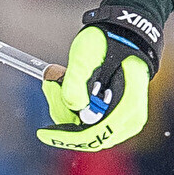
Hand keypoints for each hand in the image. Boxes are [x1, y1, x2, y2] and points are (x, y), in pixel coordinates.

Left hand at [36, 2, 161, 152]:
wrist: (122, 38)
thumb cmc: (109, 43)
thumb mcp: (87, 54)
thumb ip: (78, 81)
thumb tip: (73, 105)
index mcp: (129, 105)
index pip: (95, 134)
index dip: (67, 137)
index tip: (44, 133)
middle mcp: (128, 119)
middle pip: (86, 135)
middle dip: (63, 112)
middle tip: (52, 86)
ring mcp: (121, 122)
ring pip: (82, 130)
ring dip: (64, 108)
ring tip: (59, 81)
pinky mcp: (111, 120)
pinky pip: (86, 124)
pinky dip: (71, 109)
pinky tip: (68, 90)